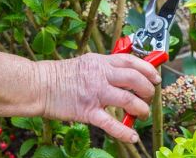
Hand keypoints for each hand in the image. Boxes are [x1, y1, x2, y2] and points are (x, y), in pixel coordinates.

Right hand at [36, 53, 159, 142]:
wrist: (40, 85)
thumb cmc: (61, 75)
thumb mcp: (85, 63)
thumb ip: (104, 67)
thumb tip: (124, 73)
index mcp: (100, 61)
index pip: (130, 61)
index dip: (147, 69)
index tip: (155, 77)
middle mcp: (100, 75)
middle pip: (134, 79)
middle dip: (147, 90)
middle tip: (149, 97)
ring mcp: (95, 93)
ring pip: (128, 100)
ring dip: (141, 109)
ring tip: (142, 114)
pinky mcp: (87, 111)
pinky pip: (111, 123)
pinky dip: (125, 131)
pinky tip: (132, 136)